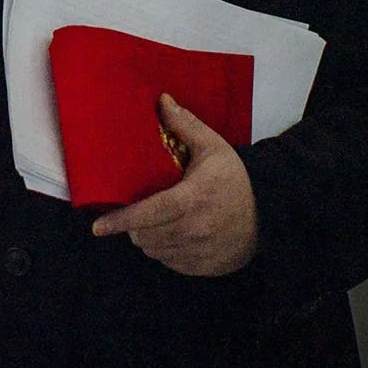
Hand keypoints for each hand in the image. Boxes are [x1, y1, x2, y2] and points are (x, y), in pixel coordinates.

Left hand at [89, 94, 258, 276]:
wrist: (269, 214)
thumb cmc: (236, 179)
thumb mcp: (214, 147)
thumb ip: (186, 125)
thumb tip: (162, 100)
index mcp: (192, 200)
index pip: (149, 214)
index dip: (122, 221)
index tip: (98, 227)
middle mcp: (193, 231)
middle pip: (145, 236)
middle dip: (134, 225)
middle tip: (139, 210)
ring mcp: (197, 253)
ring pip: (154, 251)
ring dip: (148, 238)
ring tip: (157, 220)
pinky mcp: (202, 268)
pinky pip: (169, 263)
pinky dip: (164, 251)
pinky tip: (174, 234)